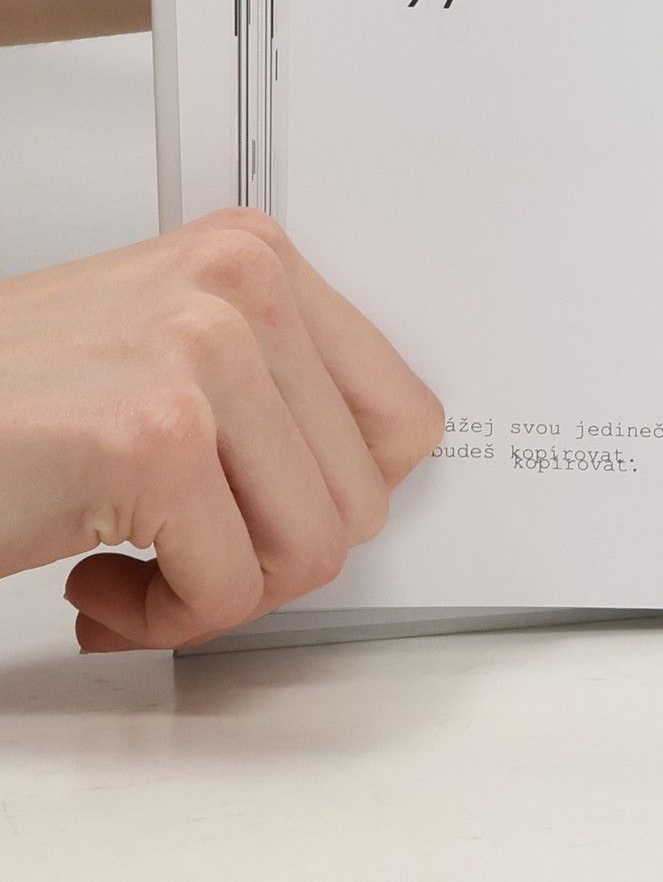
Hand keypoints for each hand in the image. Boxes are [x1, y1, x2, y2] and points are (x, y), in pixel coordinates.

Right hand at [0, 208, 444, 650]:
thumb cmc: (8, 406)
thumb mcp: (167, 358)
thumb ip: (277, 396)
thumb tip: (378, 482)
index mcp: (257, 259)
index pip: (404, 416)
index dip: (341, 497)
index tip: (271, 513)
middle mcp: (242, 287)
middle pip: (362, 496)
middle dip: (272, 558)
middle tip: (186, 555)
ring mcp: (202, 357)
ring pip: (310, 549)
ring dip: (219, 593)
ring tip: (135, 569)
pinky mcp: (154, 440)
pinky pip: (228, 590)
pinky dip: (162, 622)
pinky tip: (94, 584)